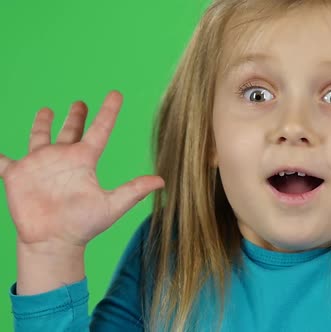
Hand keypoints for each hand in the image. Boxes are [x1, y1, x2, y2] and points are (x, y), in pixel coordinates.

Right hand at [0, 91, 164, 253]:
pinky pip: (2, 161)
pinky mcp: (17, 175)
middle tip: (80, 102)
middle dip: (76, 115)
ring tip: (46, 109)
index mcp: (84, 161)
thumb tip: (162, 180)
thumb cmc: (83, 225)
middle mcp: (63, 159)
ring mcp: (39, 165)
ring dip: (41, 124)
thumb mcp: (111, 205)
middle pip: (71, 130)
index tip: (116, 93)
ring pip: (39, 137)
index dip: (108, 112)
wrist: (54, 242)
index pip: (100, 130)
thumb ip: (134, 190)